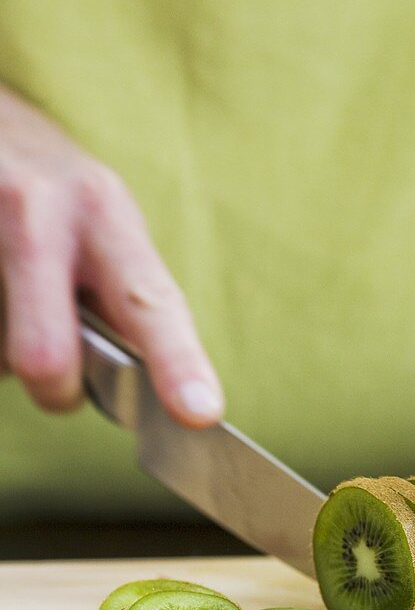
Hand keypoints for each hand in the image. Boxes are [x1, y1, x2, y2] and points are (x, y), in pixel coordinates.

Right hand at [0, 85, 221, 423]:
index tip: (200, 412)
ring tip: (14, 296)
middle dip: (57, 390)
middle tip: (64, 380)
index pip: (148, 301)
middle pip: (45, 356)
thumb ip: (128, 300)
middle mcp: (39, 212)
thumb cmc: (56, 196)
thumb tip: (152, 393)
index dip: (176, 362)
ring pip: (0, 358)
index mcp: (104, 212)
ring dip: (9, 352)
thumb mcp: (108, 226)